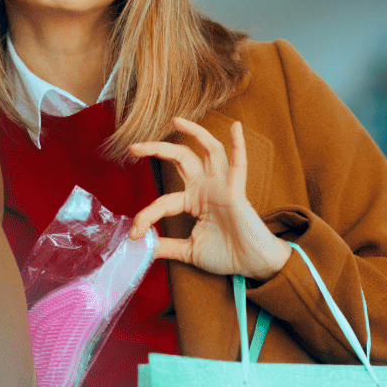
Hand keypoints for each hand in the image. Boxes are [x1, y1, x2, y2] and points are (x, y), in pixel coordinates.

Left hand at [128, 117, 290, 280]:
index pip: (163, 201)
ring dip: (194, 132)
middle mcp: (206, 187)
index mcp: (194, 200)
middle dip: (157, 149)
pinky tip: (236, 128)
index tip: (134, 233)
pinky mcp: (236, 191)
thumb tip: (144, 248)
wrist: (251, 265)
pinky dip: (238, 145)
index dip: (147, 216)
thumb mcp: (189, 251)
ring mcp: (221, 186)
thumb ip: (167, 247)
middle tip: (134, 146)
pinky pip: (238, 165)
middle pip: (180, 158)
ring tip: (176, 120)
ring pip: (208, 150)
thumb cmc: (225, 255)